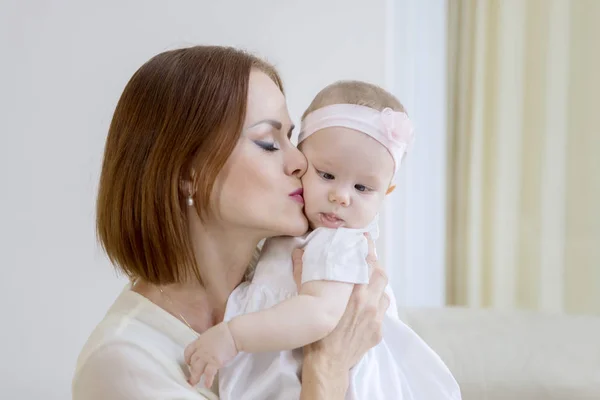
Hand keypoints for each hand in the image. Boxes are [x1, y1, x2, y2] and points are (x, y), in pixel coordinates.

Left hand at [183, 322, 237, 387]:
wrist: (234, 333)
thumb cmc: (227, 331)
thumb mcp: (212, 333)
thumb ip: (207, 340)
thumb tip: (209, 343)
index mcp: (200, 341)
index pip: (188, 351)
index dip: (187, 358)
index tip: (188, 362)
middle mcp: (201, 349)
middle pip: (192, 361)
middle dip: (191, 369)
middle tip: (192, 374)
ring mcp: (207, 356)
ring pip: (197, 369)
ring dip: (195, 377)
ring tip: (194, 383)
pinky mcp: (215, 362)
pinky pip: (209, 374)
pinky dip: (208, 380)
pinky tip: (207, 385)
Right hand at [293, 233, 389, 370]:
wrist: (327, 363)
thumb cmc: (315, 333)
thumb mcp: (307, 299)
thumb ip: (303, 272)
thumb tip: (298, 252)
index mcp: (353, 292)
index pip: (367, 262)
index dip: (368, 249)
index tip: (366, 240)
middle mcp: (368, 302)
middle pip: (380, 274)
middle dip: (374, 266)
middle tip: (365, 262)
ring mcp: (376, 317)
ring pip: (384, 293)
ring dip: (377, 287)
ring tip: (366, 286)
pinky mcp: (378, 331)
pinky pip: (382, 312)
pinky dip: (376, 305)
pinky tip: (366, 307)